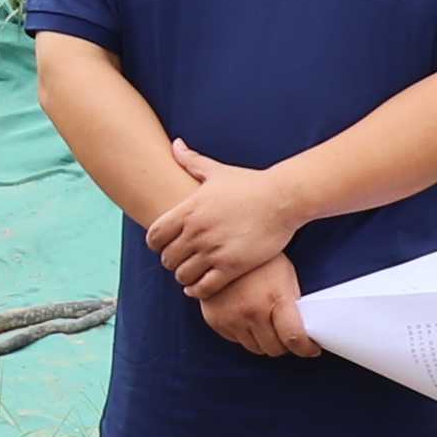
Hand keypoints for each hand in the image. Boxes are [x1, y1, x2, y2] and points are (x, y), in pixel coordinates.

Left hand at [143, 144, 300, 296]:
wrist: (283, 198)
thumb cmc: (251, 184)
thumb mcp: (217, 171)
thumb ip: (191, 161)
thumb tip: (175, 145)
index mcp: (189, 210)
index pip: (154, 236)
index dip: (156, 243)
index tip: (165, 244)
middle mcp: (197, 232)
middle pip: (167, 259)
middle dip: (172, 261)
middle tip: (180, 261)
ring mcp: (213, 250)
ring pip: (182, 276)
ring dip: (184, 277)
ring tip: (191, 274)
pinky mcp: (232, 267)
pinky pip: (204, 288)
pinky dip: (198, 291)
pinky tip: (199, 287)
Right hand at [204, 257, 316, 359]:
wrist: (221, 244)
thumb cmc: (258, 258)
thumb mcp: (285, 276)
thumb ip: (292, 306)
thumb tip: (303, 330)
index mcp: (274, 299)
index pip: (294, 339)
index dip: (306, 348)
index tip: (310, 348)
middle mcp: (251, 312)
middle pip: (274, 349)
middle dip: (285, 344)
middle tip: (287, 334)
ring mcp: (231, 318)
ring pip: (255, 348)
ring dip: (264, 341)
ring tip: (267, 323)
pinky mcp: (215, 321)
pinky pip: (236, 340)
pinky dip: (245, 334)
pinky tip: (248, 316)